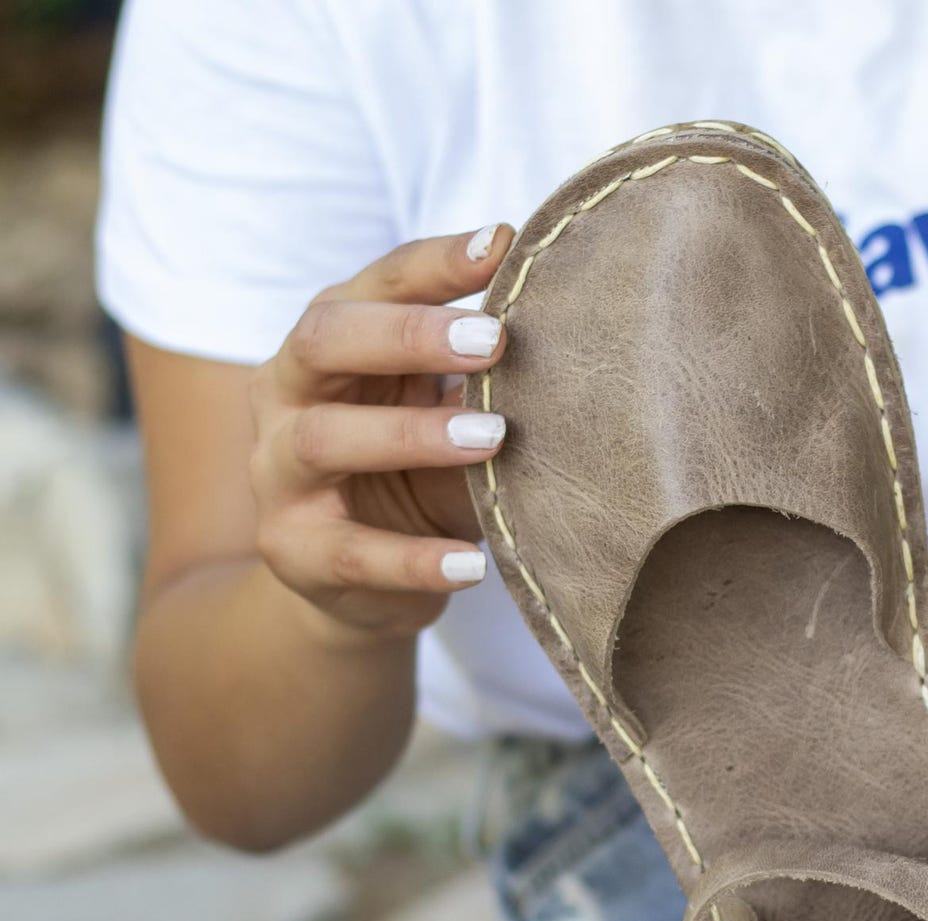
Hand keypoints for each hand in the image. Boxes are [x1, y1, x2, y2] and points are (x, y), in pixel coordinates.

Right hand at [248, 224, 511, 646]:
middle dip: (410, 334)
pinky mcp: (293, 550)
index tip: (504, 245)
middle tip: (496, 339)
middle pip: (325, 339)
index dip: (435, 263)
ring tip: (494, 438)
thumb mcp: (449, 418)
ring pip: (327, 438)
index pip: (373, 284)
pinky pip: (353, 553)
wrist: (354, 583)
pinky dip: (417, 559)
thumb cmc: (415, 477)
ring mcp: (277, 473)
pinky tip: (475, 563)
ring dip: (414, 434)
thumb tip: (566, 343)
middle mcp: (285, 393)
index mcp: (328, 341)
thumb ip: (481, 385)